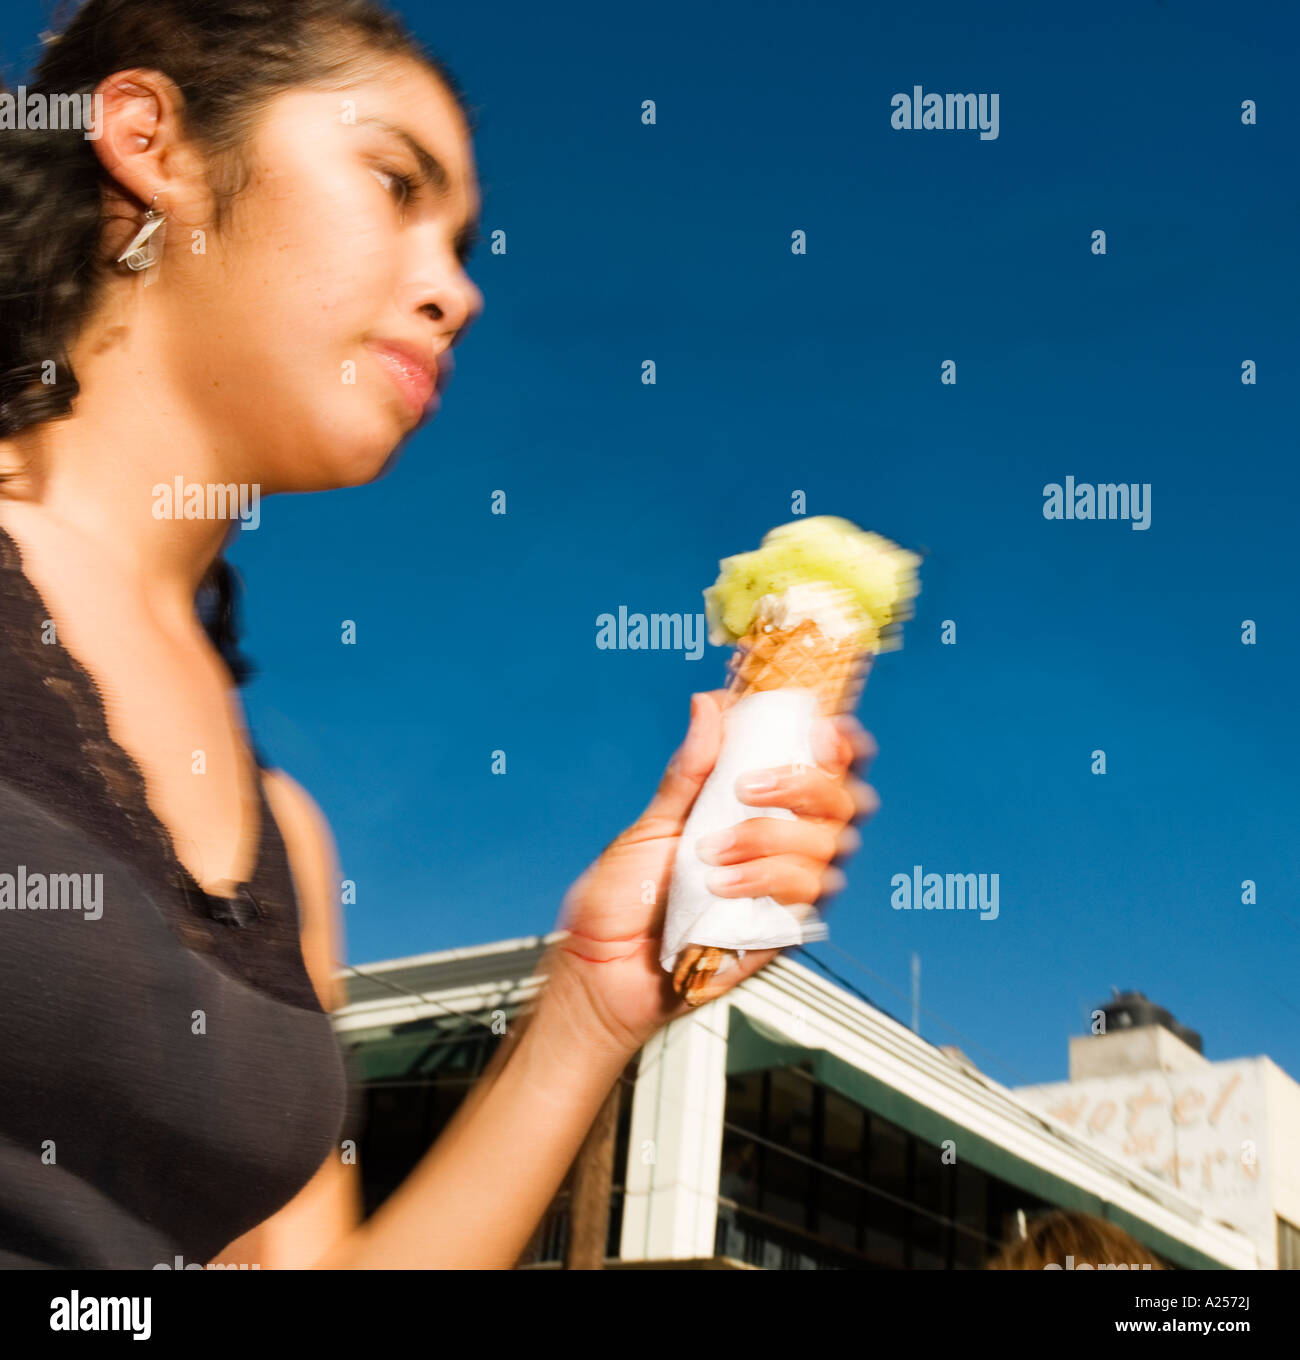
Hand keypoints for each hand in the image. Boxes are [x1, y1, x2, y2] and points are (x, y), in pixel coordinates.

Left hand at [547, 688, 879, 1054]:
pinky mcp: (782, 930)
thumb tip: (709, 704)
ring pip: (828, 846)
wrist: (602, 969)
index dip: (838, 744)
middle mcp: (782, 844)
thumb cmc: (623, 900)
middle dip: (804, 784)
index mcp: (757, 810)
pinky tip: (719, 886)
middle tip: (747, 788)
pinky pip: (805, 896)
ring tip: (709, 853)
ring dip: (768, 838)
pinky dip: (763, 880)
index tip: (821, 728)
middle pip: (844, 801)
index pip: (824, 767)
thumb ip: (689, 770)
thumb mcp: (652, 823)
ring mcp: (785, 887)